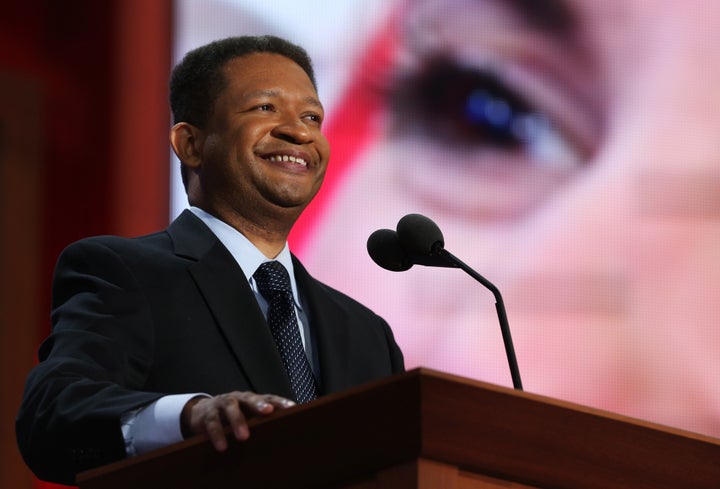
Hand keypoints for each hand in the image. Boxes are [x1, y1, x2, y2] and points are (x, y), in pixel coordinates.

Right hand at [180, 392, 294, 450]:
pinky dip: (217, 434)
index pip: (267, 398)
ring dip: (237, 421)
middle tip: (268, 411)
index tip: (291, 407)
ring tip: (243, 437)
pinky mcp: (207, 414)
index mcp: (250, 400)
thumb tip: (286, 430)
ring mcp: (222, 404)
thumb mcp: (247, 416)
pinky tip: (223, 446)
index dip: (279, 401)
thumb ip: (262, 420)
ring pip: (230, 407)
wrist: (201, 412)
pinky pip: (213, 422)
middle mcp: (238, 398)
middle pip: (249, 398)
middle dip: (259, 404)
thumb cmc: (232, 415)